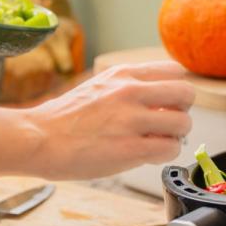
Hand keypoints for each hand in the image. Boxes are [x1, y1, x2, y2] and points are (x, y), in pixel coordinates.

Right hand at [25, 61, 194, 179]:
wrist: (38, 138)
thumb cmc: (66, 118)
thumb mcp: (100, 86)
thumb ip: (130, 86)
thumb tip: (161, 98)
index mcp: (123, 74)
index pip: (176, 71)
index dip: (176, 90)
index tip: (167, 104)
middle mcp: (130, 92)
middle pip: (187, 94)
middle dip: (182, 111)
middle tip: (167, 124)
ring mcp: (131, 120)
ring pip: (183, 124)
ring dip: (175, 136)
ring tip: (157, 141)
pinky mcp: (130, 148)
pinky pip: (170, 149)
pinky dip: (166, 154)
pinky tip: (149, 154)